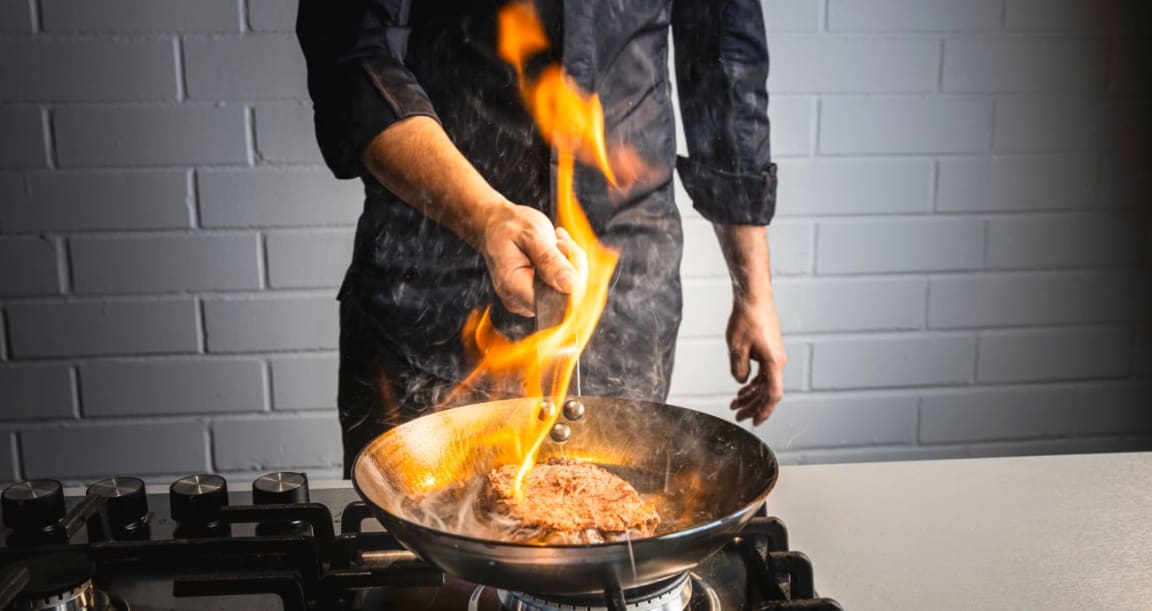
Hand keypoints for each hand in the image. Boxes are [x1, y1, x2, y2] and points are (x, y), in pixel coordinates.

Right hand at [478, 202, 577, 315]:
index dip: (571, 282)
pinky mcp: (537, 295)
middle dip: (571, 267)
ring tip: (555, 243)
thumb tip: (570, 286)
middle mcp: (519, 300)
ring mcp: (528, 300)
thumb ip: (550, 260)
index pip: (554, 304)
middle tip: (558, 242)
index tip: (564, 252)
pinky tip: (555, 250)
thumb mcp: (531, 234)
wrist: (495, 225)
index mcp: (513, 287)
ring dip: (569, 263)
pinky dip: (566, 266)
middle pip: (564, 298)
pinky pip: (563, 287)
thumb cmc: (508, 227)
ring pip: (568, 291)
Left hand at [727, 295, 785, 425]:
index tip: (755, 421)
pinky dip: (751, 383)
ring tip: (735, 405)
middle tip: (739, 417)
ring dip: (750, 396)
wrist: (753, 298)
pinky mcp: (768, 351)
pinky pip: (762, 373)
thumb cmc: (747, 319)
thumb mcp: (736, 348)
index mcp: (774, 363)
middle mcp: (777, 362)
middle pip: (767, 392)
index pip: (773, 395)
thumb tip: (741, 382)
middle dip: (753, 407)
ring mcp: (773, 356)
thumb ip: (738, 370)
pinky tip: (741, 389)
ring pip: (764, 384)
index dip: (764, 410)